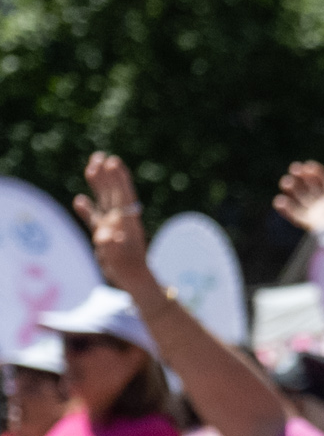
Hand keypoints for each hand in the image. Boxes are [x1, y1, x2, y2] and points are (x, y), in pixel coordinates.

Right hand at [73, 152, 153, 292]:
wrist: (132, 280)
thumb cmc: (129, 270)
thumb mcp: (121, 260)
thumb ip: (113, 247)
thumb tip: (107, 236)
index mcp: (128, 222)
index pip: (124, 196)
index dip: (119, 179)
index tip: (114, 162)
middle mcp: (120, 220)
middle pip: (113, 193)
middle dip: (107, 175)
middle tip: (99, 156)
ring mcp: (111, 225)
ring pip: (103, 200)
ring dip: (97, 185)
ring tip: (91, 166)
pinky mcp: (103, 235)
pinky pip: (93, 218)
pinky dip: (87, 209)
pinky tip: (79, 199)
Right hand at [271, 160, 323, 236]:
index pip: (321, 177)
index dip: (314, 171)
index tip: (308, 166)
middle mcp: (322, 199)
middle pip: (307, 184)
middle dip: (300, 176)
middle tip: (294, 168)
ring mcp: (314, 210)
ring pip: (299, 196)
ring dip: (291, 188)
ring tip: (286, 181)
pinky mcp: (308, 221)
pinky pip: (294, 214)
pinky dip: (285, 208)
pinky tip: (279, 200)